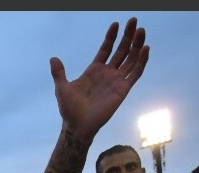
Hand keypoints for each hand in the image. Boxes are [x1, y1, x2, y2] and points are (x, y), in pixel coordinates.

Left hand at [51, 17, 149, 142]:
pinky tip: (144, 49)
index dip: (111, 37)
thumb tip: (53, 58)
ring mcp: (116, 81)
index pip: (105, 49)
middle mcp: (107, 73)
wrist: (78, 125)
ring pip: (130, 59)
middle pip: (121, 50)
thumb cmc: (69, 108)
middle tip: (134, 21)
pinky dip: (141, 61)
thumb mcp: (62, 87)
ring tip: (141, 31)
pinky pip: (134, 74)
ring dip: (137, 45)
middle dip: (128, 36)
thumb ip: (59, 72)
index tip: (115, 24)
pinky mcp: (123, 90)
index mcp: (94, 70)